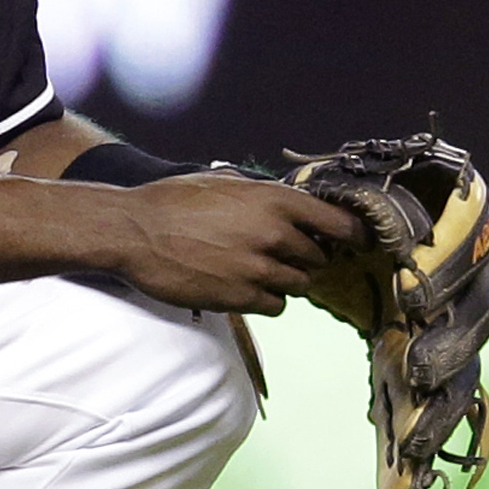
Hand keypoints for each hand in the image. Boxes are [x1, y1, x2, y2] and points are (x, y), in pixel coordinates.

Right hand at [108, 174, 356, 314]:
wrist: (133, 232)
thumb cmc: (173, 201)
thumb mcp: (225, 182)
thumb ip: (264, 193)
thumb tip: (292, 200)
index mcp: (275, 201)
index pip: (340, 222)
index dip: (353, 234)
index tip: (356, 241)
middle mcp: (274, 234)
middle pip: (319, 257)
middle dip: (307, 257)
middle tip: (284, 254)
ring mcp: (259, 268)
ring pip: (301, 284)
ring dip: (287, 280)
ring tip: (258, 270)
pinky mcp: (241, 297)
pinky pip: (277, 306)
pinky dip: (268, 300)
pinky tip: (246, 287)